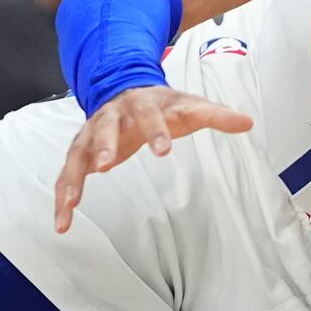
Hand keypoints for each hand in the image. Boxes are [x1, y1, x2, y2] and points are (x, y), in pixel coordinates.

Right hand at [54, 85, 252, 232]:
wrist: (128, 89)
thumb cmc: (164, 104)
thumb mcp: (191, 106)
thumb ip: (217, 116)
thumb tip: (248, 122)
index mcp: (143, 103)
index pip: (151, 115)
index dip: (156, 131)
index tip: (163, 150)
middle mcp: (113, 115)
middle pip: (105, 127)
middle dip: (104, 144)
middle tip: (107, 164)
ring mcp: (92, 132)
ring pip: (78, 152)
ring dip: (74, 176)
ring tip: (71, 202)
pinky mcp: (81, 149)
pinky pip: (68, 173)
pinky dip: (63, 195)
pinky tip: (62, 221)